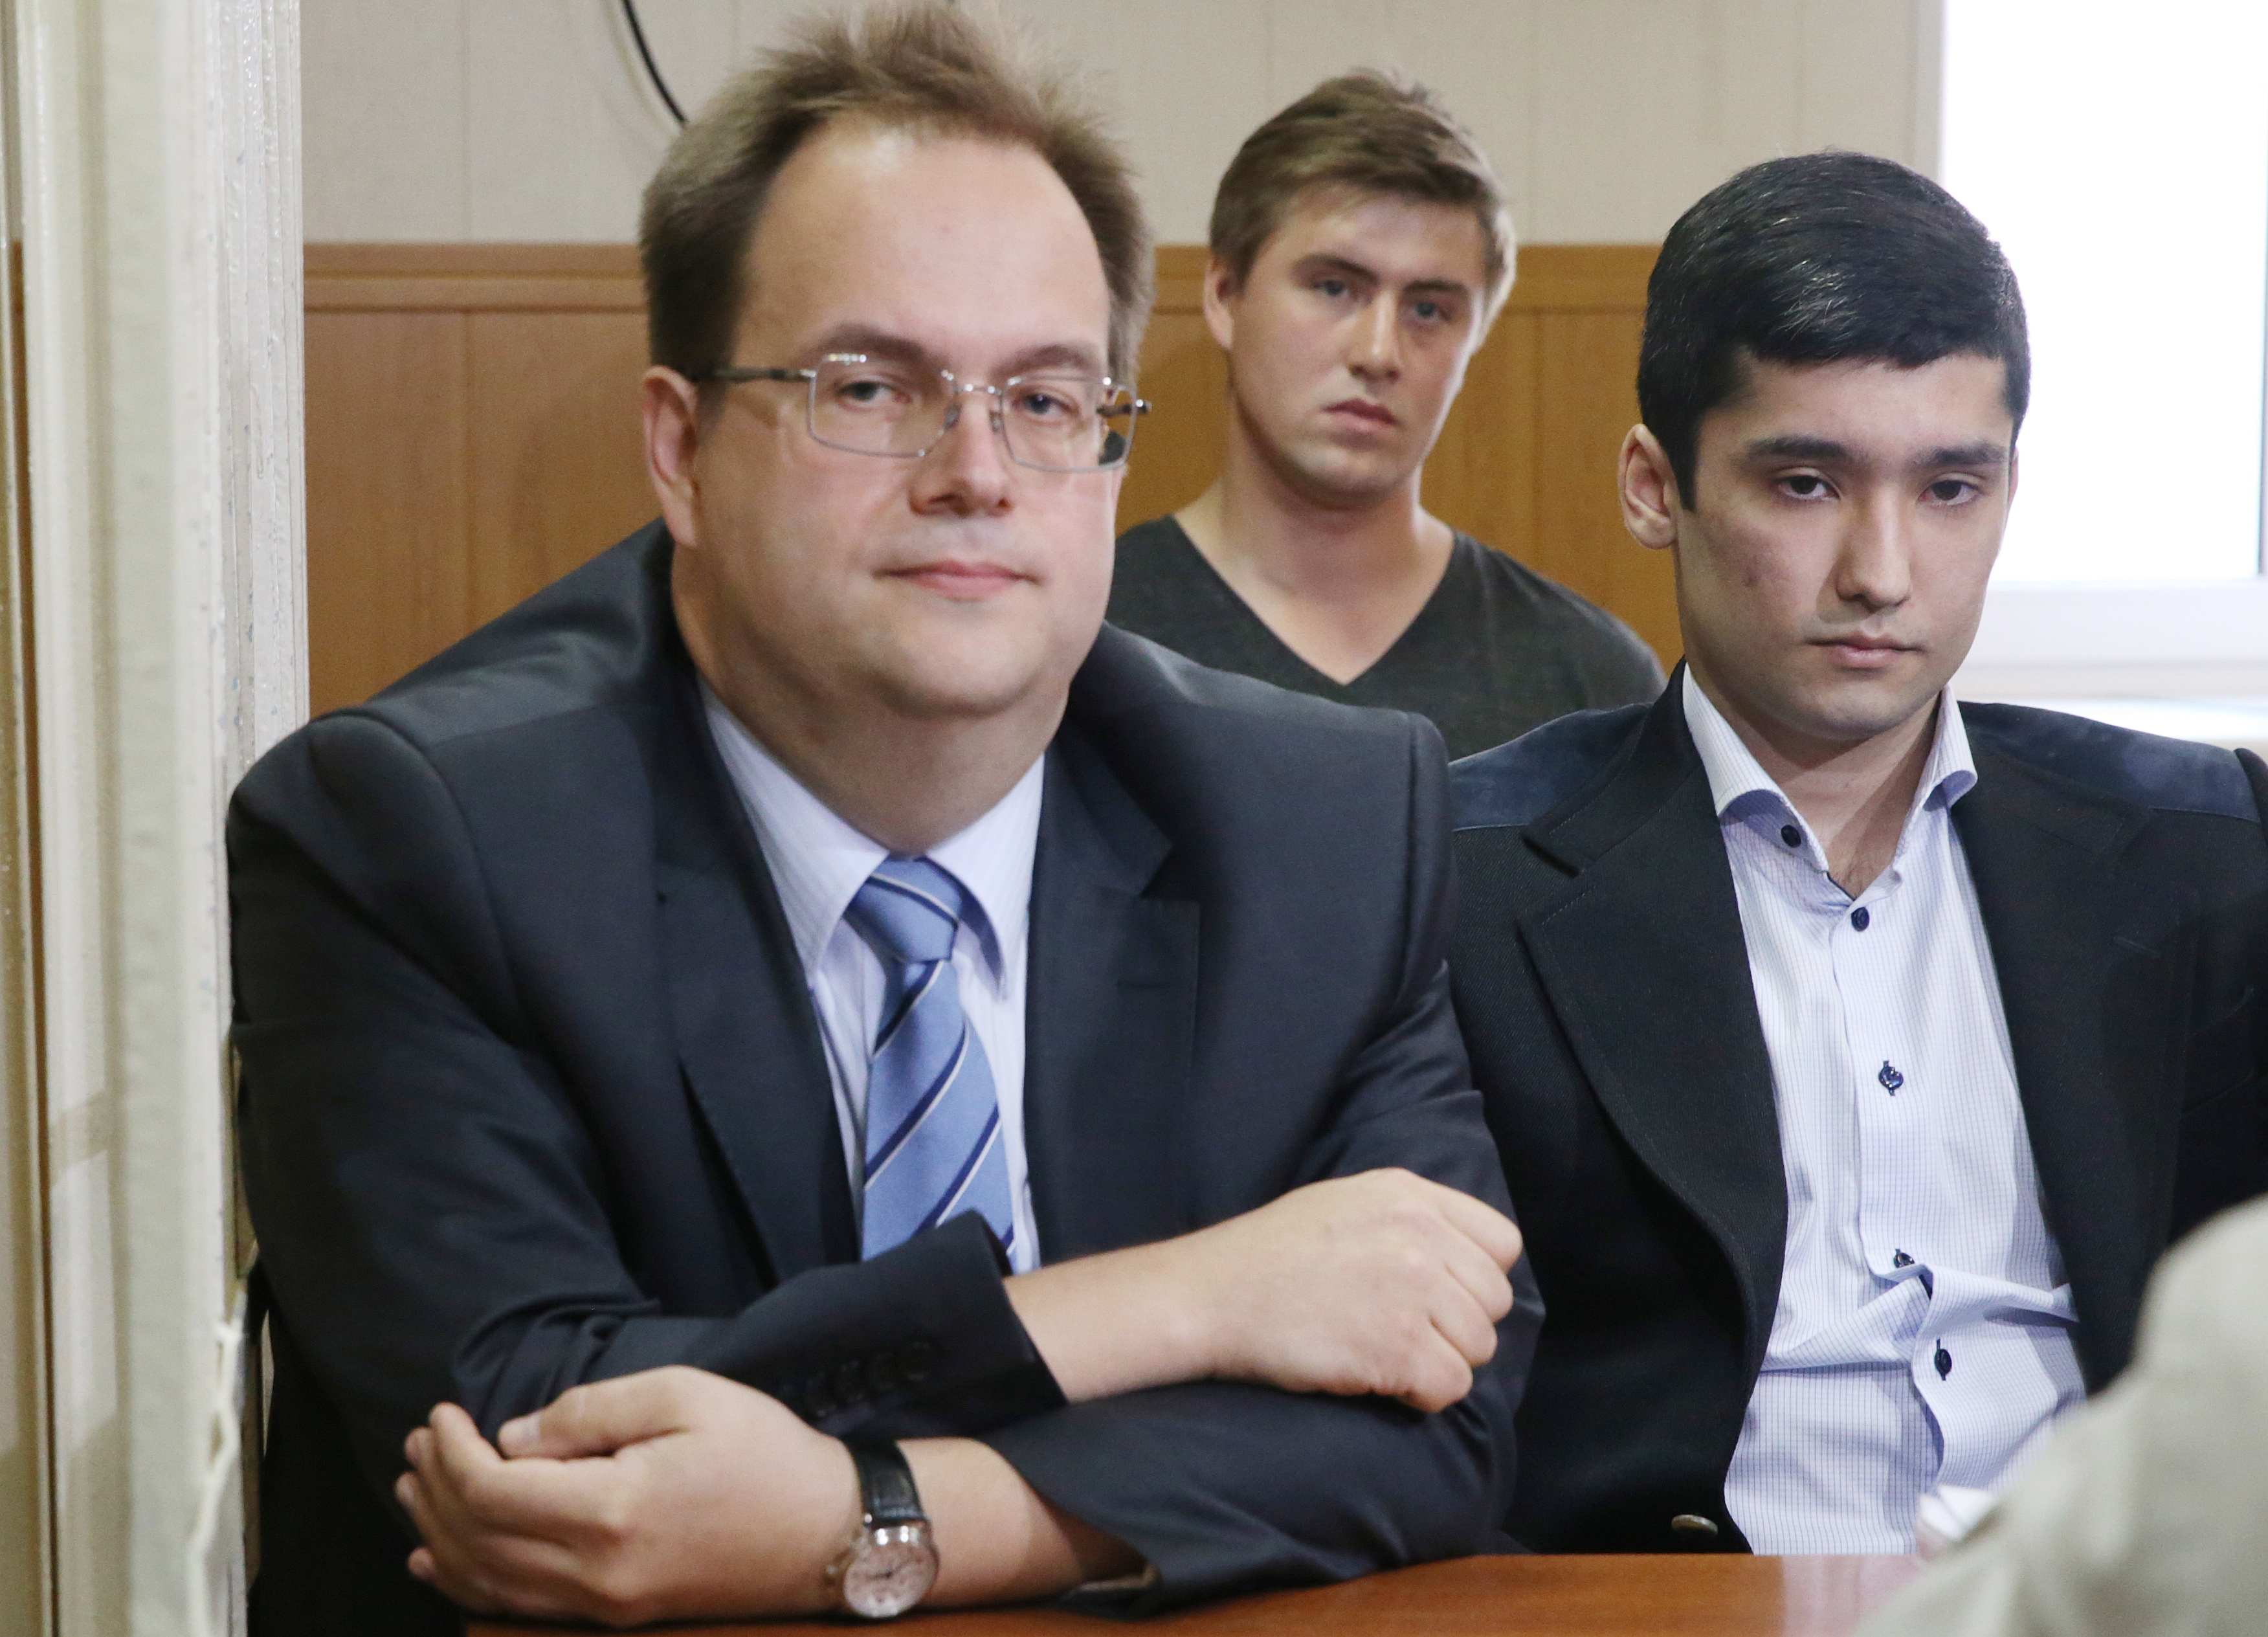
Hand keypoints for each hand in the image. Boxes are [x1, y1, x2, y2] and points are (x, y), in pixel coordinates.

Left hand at [397, 1366, 855, 1626]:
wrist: (827, 1533)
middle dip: (434, 1488)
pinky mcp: (614, 1616)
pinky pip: (515, 1606)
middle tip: (419, 1441)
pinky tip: (438, 1560)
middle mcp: (596, 1574)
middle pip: (475, 1541)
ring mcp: (603, 1605)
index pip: (491, 1491)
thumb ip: (590, 1411)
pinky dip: (466, 1581)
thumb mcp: (686, 1395)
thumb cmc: (764, 1453)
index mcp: (612, 1512)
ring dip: (437, 1533)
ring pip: (485, 1581)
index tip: (442, 1413)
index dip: (452, 1452)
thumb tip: (514, 1438)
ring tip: (415, 1488)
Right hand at [1187, 1168, 1521, 1410]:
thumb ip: (1410, 1219)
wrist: (1212, 1294)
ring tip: (1385, 1353)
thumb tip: (1463, 1263)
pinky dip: (1422, 1395)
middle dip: (1458, 1325)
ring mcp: (1412, 1288)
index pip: (1502, 1243)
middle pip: (1494, 1300)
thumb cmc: (1271, 1256)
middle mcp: (1420, 1233)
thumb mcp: (1347, 1203)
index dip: (1476, 1279)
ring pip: (1479, 1346)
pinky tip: (1378, 1378)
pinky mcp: (1399, 1344)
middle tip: (1402, 1332)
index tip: (1440, 1297)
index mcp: (1410, 1194)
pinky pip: (1452, 1386)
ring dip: (1440, 1361)